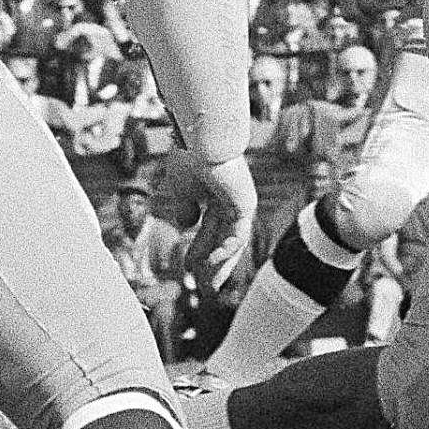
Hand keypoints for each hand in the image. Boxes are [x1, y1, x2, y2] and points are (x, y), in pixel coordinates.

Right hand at [187, 155, 258, 292]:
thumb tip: (186, 225)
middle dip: (213, 265)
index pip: (209, 230)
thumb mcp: (182, 189)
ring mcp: (241, 203)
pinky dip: (225, 251)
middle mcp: (231, 200)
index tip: (185, 269)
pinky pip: (238, 235)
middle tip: (205, 289)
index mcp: (216, 195)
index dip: (197, 250)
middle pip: (223, 240)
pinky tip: (212, 263)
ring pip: (233, 242)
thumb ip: (186, 207)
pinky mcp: (245, 204)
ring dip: (220, 265)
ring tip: (209, 286)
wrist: (199, 139)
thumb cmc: (189, 158)